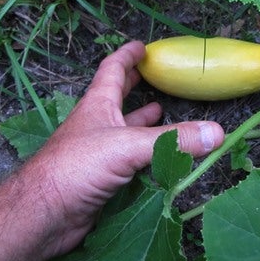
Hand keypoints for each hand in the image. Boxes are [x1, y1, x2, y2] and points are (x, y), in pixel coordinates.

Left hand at [24, 40, 224, 256]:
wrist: (43, 214)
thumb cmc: (76, 167)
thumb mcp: (126, 146)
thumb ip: (171, 141)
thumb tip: (216, 133)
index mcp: (98, 105)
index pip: (112, 70)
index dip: (127, 55)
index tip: (142, 46)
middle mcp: (97, 125)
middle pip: (117, 97)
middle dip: (135, 84)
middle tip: (154, 76)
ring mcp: (97, 152)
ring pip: (124, 130)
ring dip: (142, 122)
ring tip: (162, 113)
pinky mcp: (101, 178)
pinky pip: (128, 160)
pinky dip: (144, 156)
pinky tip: (157, 159)